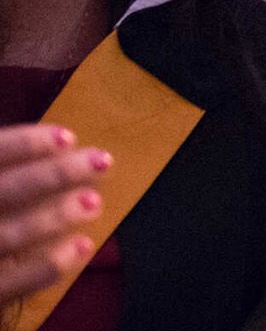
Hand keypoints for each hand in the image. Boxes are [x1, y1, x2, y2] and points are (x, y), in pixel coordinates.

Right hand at [0, 125, 107, 303]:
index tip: (68, 138)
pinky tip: (83, 245)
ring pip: (8, 236)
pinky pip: (13, 282)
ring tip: (94, 202)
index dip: (24, 144)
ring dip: (55, 217)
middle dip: (54, 175)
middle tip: (102, 162)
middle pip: (4, 193)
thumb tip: (64, 151)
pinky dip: (49, 263)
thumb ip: (14, 175)